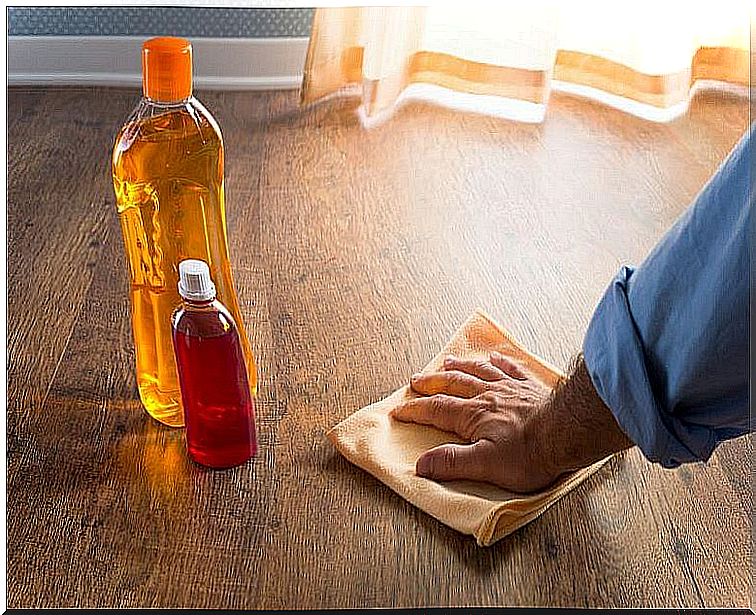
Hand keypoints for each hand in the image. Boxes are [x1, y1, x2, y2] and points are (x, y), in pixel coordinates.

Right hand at [390, 352, 559, 492]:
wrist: (569, 432)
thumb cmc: (530, 454)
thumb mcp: (485, 466)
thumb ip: (451, 463)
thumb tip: (420, 465)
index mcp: (473, 416)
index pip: (436, 410)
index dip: (415, 410)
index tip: (399, 410)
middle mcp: (487, 396)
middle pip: (453, 385)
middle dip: (431, 383)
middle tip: (416, 380)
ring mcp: (510, 389)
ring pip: (478, 373)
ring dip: (460, 368)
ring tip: (446, 363)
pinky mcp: (531, 387)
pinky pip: (511, 369)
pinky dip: (500, 362)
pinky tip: (494, 357)